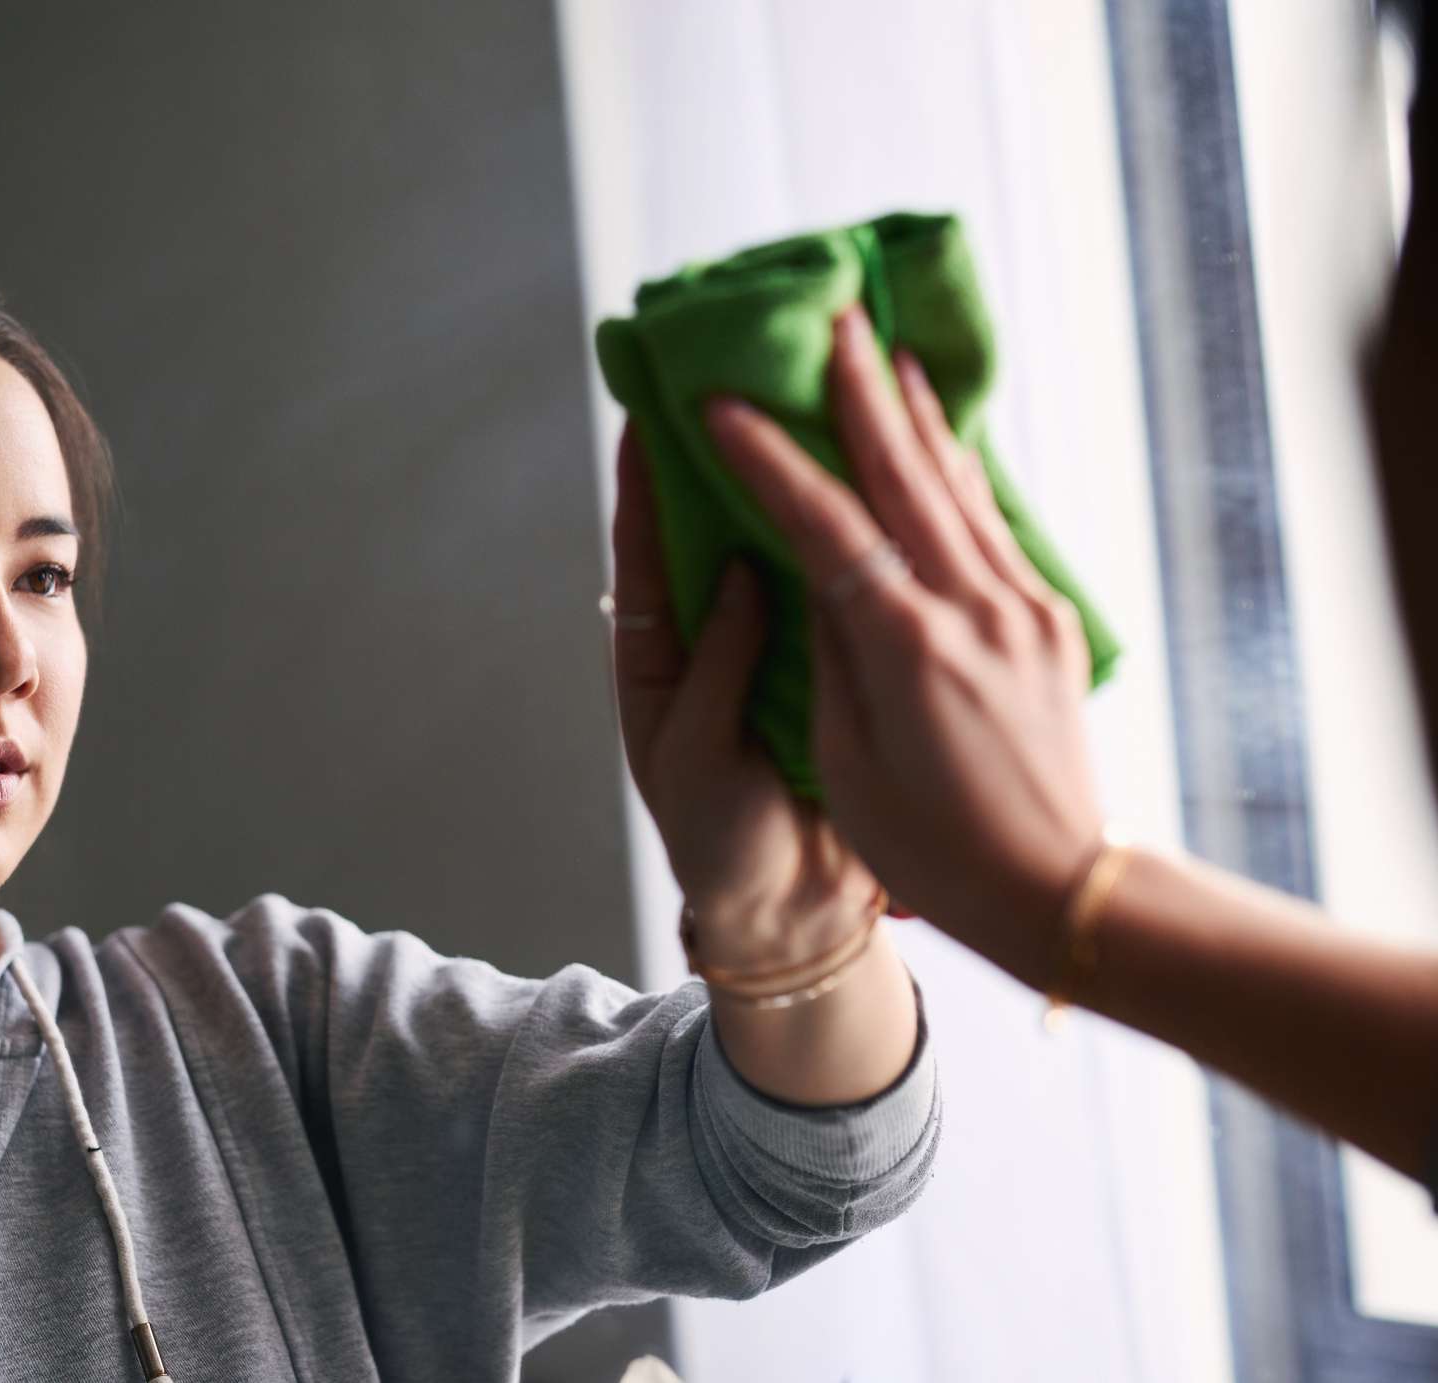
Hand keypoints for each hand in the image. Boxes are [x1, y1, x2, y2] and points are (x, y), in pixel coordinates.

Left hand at [607, 424, 885, 973]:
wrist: (796, 914)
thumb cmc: (722, 842)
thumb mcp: (698, 755)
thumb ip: (718, 664)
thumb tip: (736, 567)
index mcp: (662, 658)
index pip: (645, 550)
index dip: (644, 479)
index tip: (647, 404)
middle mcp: (717, 636)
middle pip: (713, 529)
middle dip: (723, 456)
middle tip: (743, 372)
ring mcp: (778, 646)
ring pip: (782, 547)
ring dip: (794, 483)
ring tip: (814, 404)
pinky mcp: (834, 665)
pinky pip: (838, 589)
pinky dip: (851, 540)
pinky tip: (879, 485)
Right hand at [703, 304, 1104, 982]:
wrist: (1057, 891)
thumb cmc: (930, 849)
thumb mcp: (848, 760)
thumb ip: (830, 655)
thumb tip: (815, 573)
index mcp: (907, 648)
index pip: (823, 525)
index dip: (768, 458)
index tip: (721, 401)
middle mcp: (972, 609)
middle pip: (904, 474)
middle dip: (856, 390)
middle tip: (827, 315)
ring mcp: (1020, 608)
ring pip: (957, 483)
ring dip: (914, 412)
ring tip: (884, 346)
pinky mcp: (1047, 620)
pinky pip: (991, 520)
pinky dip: (958, 466)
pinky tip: (941, 434)